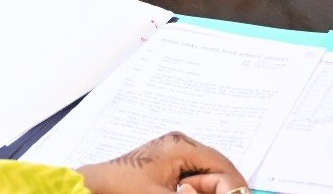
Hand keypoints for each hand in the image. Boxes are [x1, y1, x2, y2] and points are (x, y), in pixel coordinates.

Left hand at [77, 132, 246, 193]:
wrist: (96, 186)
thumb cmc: (124, 189)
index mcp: (181, 147)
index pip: (223, 166)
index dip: (235, 187)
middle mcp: (180, 143)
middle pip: (218, 168)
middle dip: (224, 188)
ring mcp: (174, 151)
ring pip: (208, 173)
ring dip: (212, 189)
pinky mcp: (167, 162)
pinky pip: (195, 175)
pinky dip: (200, 188)